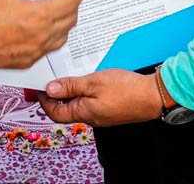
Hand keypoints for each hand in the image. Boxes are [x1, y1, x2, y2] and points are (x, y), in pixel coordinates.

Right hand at [0, 0, 82, 71]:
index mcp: (38, 14)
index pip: (70, 4)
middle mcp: (41, 34)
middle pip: (71, 21)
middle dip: (73, 9)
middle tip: (70, 2)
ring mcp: (36, 50)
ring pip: (63, 38)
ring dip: (66, 25)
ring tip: (61, 16)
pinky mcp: (29, 61)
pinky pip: (49, 50)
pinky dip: (53, 39)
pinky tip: (46, 32)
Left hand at [37, 69, 162, 126]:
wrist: (154, 96)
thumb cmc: (127, 90)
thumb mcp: (94, 83)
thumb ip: (71, 86)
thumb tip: (50, 90)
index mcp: (84, 113)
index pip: (55, 112)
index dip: (44, 101)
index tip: (39, 88)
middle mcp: (91, 117)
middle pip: (66, 109)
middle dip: (56, 95)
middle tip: (51, 80)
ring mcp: (102, 114)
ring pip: (79, 104)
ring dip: (71, 92)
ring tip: (69, 76)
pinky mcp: (111, 109)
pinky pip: (91, 102)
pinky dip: (85, 92)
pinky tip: (88, 80)